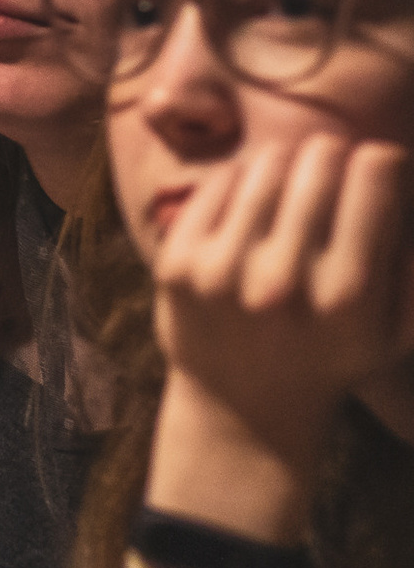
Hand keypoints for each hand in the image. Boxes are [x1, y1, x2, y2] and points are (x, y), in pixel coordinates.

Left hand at [137, 134, 413, 552]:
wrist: (243, 411)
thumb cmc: (331, 357)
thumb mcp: (393, 328)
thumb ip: (408, 262)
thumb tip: (395, 170)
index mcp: (348, 293)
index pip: (375, 170)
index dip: (380, 163)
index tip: (374, 173)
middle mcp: (282, 279)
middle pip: (321, 158)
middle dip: (334, 157)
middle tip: (333, 169)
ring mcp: (222, 270)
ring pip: (267, 162)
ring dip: (289, 161)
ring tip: (296, 179)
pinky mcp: (176, 264)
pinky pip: (218, 183)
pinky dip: (242, 179)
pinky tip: (255, 197)